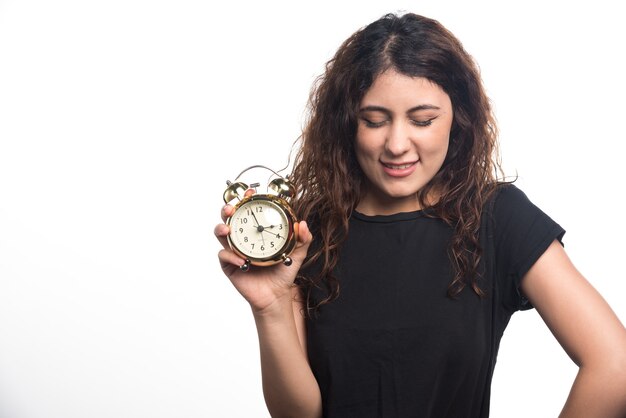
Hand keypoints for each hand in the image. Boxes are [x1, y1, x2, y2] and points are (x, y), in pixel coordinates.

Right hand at [215, 190, 312, 314]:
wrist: (277, 294)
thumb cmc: (284, 272)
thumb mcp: (297, 253)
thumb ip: (303, 239)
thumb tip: (302, 224)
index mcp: (257, 231)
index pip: (249, 211)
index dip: (246, 200)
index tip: (250, 193)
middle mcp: (243, 238)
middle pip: (229, 218)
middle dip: (227, 209)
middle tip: (231, 208)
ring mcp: (234, 251)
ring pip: (220, 234)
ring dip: (221, 228)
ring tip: (227, 229)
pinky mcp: (229, 265)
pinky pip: (224, 256)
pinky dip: (231, 256)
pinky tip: (243, 260)